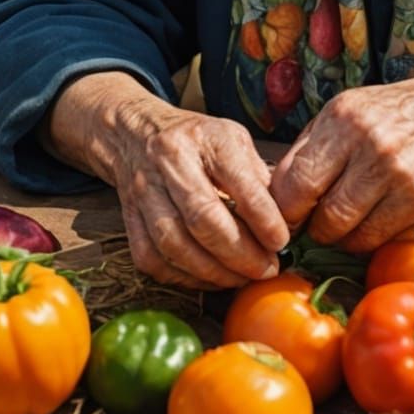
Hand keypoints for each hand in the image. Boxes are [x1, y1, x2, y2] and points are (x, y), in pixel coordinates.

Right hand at [50, 76, 290, 288]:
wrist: (138, 136)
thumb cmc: (198, 141)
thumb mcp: (233, 140)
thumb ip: (257, 175)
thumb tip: (284, 218)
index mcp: (204, 138)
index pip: (237, 180)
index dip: (262, 216)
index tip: (281, 240)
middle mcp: (170, 163)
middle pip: (202, 218)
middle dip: (240, 253)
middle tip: (266, 269)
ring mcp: (144, 192)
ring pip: (175, 244)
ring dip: (213, 271)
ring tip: (242, 278)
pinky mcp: (129, 220)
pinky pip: (153, 259)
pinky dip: (184, 276)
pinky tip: (209, 278)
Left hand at [270, 74, 413, 252]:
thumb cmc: (398, 111)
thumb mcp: (349, 109)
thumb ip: (311, 147)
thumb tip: (272, 192)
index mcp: (344, 117)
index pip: (294, 182)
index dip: (283, 210)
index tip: (285, 216)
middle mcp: (370, 143)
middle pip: (321, 214)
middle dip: (310, 228)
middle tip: (313, 224)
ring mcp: (400, 173)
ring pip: (347, 231)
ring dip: (337, 236)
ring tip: (341, 224)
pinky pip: (379, 237)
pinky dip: (365, 239)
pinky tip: (369, 222)